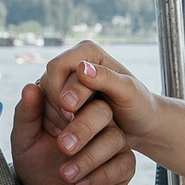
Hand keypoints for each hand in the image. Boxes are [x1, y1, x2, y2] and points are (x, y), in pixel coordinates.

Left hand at [10, 65, 135, 184]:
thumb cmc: (36, 163)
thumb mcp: (24, 140)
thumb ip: (27, 114)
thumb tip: (31, 87)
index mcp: (74, 107)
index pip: (81, 91)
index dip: (71, 101)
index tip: (57, 116)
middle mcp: (97, 120)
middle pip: (103, 111)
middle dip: (83, 129)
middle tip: (63, 147)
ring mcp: (113, 142)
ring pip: (114, 139)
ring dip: (89, 158)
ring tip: (66, 175)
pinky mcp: (123, 165)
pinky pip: (123, 165)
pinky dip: (101, 176)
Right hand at [40, 41, 167, 147]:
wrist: (139, 124)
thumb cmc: (138, 105)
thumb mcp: (129, 92)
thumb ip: (107, 79)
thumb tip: (82, 68)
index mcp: (88, 52)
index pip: (58, 67)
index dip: (62, 90)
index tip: (73, 111)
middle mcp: (74, 63)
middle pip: (48, 81)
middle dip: (58, 105)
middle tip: (72, 123)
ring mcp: (66, 82)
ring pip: (44, 97)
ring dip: (55, 116)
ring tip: (72, 129)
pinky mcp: (61, 99)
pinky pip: (46, 110)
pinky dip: (55, 122)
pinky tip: (68, 132)